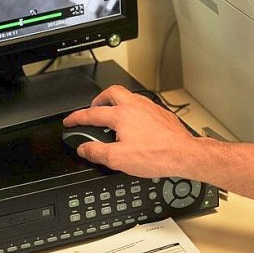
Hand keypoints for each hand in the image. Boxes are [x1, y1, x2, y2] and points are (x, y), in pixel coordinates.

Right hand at [63, 85, 196, 177]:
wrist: (183, 154)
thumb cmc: (156, 155)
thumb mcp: (119, 159)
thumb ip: (97, 152)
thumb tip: (84, 148)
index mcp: (122, 115)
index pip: (92, 114)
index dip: (77, 118)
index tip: (70, 121)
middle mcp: (135, 106)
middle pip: (111, 92)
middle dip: (98, 100)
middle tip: (93, 110)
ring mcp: (149, 107)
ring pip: (128, 96)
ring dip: (116, 102)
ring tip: (111, 115)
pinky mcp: (160, 112)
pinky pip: (140, 104)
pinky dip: (131, 109)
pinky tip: (133, 122)